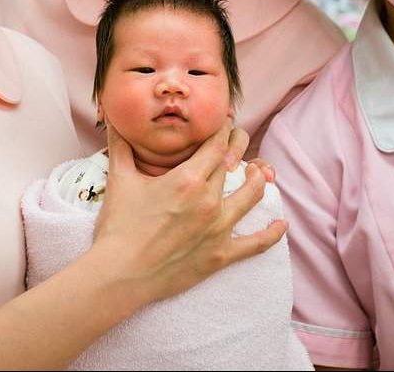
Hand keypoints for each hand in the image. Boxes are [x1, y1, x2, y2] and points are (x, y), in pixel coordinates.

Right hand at [91, 119, 285, 302]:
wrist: (120, 273)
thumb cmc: (118, 227)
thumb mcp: (119, 180)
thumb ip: (119, 146)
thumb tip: (112, 119)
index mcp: (187, 179)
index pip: (216, 144)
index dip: (224, 129)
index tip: (226, 122)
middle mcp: (209, 200)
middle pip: (234, 165)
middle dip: (238, 148)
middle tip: (238, 140)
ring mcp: (218, 228)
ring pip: (251, 196)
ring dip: (258, 181)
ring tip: (260, 173)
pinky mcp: (220, 255)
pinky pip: (256, 243)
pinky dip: (272, 233)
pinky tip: (281, 224)